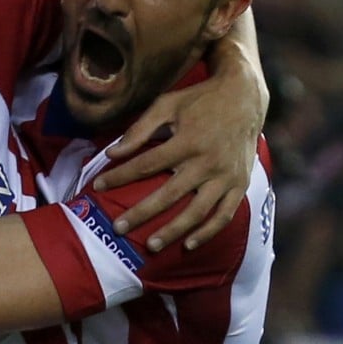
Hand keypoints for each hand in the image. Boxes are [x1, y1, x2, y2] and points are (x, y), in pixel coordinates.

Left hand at [95, 72, 260, 250]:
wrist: (244, 97)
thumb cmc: (198, 100)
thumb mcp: (166, 105)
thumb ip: (140, 129)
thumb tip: (112, 153)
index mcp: (187, 142)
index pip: (146, 164)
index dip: (120, 176)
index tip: (98, 186)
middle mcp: (207, 163)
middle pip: (169, 195)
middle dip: (141, 213)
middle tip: (118, 228)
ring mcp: (226, 177)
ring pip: (198, 212)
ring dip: (174, 231)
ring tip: (151, 245)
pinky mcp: (240, 185)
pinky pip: (224, 215)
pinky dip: (207, 232)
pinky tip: (188, 244)